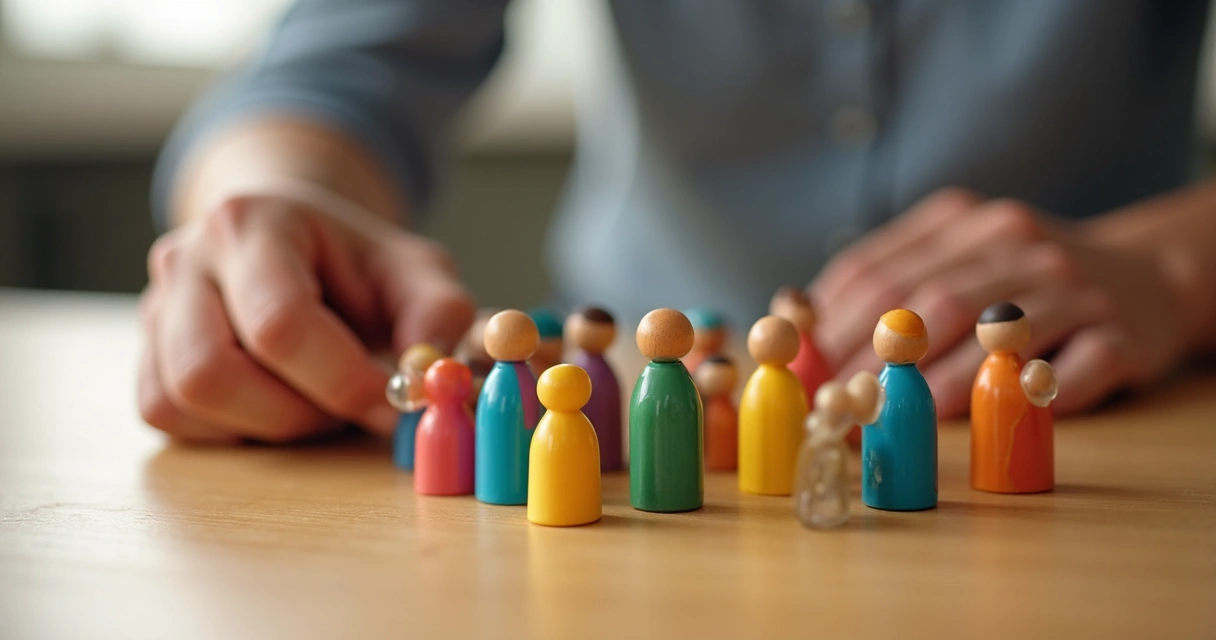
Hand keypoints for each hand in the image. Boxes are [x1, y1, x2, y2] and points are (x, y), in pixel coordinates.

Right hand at [138, 193, 474, 443]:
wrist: (299, 246)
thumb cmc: (358, 265)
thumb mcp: (415, 271)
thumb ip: (438, 312)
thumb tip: (430, 372)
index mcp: (251, 223)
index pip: (280, 323)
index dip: (341, 381)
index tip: (392, 403)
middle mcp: (184, 259)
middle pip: (210, 371)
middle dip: (296, 411)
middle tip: (350, 406)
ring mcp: (153, 308)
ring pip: (180, 400)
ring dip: (263, 423)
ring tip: (315, 400)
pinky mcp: (144, 355)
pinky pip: (168, 415)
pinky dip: (231, 428)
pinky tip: (276, 402)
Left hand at [811, 188, 1188, 417]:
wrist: (1144, 273)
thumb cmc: (1020, 280)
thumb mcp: (954, 257)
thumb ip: (885, 285)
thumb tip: (803, 335)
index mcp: (960, 222)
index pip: (875, 270)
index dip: (828, 325)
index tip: (795, 371)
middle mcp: (1014, 242)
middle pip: (926, 300)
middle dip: (867, 360)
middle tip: (832, 406)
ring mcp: (1072, 287)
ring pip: (991, 333)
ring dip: (931, 385)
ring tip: (887, 420)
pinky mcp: (1120, 334)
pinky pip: (1069, 371)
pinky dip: (1017, 397)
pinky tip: (978, 422)